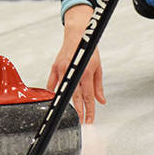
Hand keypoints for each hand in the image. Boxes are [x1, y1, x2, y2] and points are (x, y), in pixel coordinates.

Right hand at [47, 4, 105, 122]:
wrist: (77, 34)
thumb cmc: (89, 49)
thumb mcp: (98, 67)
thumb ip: (98, 86)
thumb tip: (101, 101)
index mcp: (87, 71)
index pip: (88, 96)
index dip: (89, 110)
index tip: (89, 120)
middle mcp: (74, 71)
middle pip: (76, 97)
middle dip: (79, 111)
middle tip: (81, 120)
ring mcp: (63, 69)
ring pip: (64, 91)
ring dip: (68, 103)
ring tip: (72, 111)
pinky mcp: (55, 66)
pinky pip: (52, 83)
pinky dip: (54, 91)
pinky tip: (57, 97)